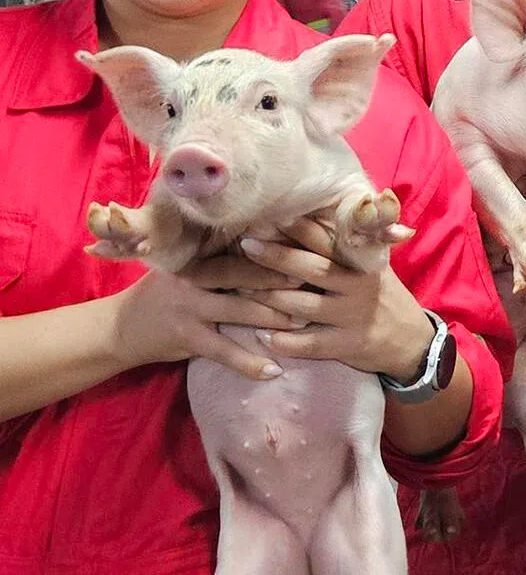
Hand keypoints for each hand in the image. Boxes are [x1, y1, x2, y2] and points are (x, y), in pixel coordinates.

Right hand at [112, 252, 305, 380]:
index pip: (239, 246)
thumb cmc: (165, 293)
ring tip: (304, 324)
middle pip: (243, 274)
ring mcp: (189, 306)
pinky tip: (274, 370)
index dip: (272, 247)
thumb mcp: (188, 268)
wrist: (118, 328)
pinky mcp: (186, 337)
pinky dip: (249, 362)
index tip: (304, 246)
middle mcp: (194, 275)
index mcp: (198, 254)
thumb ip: (222, 259)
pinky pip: (224, 351)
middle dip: (280, 279)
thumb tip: (270, 250)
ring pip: (239, 310)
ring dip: (274, 317)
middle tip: (315, 281)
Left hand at [239, 217, 434, 379]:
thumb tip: (318, 214)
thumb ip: (349, 246)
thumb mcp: (374, 266)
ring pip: (304, 306)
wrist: (412, 340)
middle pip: (311, 268)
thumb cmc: (381, 295)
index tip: (271, 216)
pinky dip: (286, 342)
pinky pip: (311, 344)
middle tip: (246, 245)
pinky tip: (263, 337)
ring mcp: (351, 316)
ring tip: (240, 290)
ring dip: (270, 299)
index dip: (299, 227)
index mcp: (360, 262)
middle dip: (276, 256)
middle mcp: (356, 285)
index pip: (328, 239)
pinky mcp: (347, 345)